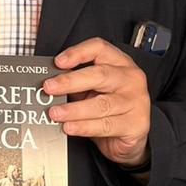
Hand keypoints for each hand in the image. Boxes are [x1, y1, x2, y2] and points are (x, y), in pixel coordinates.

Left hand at [43, 39, 150, 166]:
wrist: (129, 137)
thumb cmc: (110, 109)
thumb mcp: (92, 90)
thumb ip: (76, 83)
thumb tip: (50, 82)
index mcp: (120, 63)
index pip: (100, 48)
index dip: (78, 53)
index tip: (58, 62)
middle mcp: (130, 78)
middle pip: (100, 75)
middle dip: (70, 81)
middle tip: (49, 88)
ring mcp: (136, 101)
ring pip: (101, 104)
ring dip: (74, 110)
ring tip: (55, 113)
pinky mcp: (136, 124)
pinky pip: (105, 125)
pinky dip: (84, 127)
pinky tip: (70, 127)